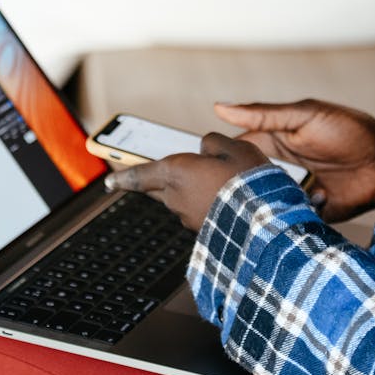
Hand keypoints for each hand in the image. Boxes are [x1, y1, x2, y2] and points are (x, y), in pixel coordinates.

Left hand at [105, 133, 270, 231]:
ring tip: (224, 181)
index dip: (122, 176)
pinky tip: (231, 198)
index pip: (139, 174)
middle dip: (162, 180)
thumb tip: (204, 149)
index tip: (108, 181)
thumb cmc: (248, 180)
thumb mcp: (233, 147)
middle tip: (172, 173)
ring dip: (193, 191)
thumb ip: (212, 143)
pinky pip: (199, 211)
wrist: (266, 222)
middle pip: (159, 187)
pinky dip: (208, 204)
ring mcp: (188, 218)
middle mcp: (175, 198)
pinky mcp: (203, 231)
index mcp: (175, 172)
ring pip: (181, 199)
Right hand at [214, 100, 374, 221]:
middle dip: (237, 189)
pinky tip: (284, 217)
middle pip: (247, 182)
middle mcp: (281, 169)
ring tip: (253, 208)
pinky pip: (290, 221)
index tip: (200, 168)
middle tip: (224, 195)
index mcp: (274, 142)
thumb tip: (220, 107)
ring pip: (266, 203)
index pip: (237, 151)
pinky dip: (286, 220)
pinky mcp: (312, 213)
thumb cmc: (350, 129)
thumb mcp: (305, 115)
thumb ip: (264, 115)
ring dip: (261, 206)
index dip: (220, 159)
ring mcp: (295, 193)